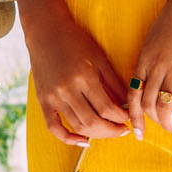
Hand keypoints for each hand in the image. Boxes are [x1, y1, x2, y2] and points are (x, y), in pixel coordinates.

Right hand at [25, 11, 133, 148]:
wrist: (46, 32)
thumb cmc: (76, 42)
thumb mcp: (100, 58)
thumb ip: (114, 83)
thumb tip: (128, 106)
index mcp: (84, 77)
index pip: (107, 108)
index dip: (121, 118)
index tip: (129, 118)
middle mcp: (67, 89)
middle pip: (93, 122)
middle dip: (112, 130)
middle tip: (123, 130)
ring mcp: (53, 97)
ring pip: (77, 126)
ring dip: (96, 133)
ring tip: (108, 130)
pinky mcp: (43, 101)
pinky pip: (54, 127)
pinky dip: (68, 138)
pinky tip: (83, 140)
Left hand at [129, 0, 171, 137]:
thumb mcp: (153, 42)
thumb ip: (151, 63)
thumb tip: (156, 84)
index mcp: (144, 60)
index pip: (132, 95)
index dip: (133, 116)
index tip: (135, 130)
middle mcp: (156, 67)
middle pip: (147, 104)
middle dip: (153, 121)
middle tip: (161, 127)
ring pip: (165, 104)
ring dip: (168, 122)